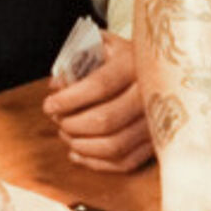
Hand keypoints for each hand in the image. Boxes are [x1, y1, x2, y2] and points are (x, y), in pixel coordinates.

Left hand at [44, 33, 153, 171]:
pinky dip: (96, 163)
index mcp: (134, 63)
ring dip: (82, 146)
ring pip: (114, 146)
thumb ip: (76, 60)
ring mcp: (156, 122)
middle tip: (57, 120)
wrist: (161, 68)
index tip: (49, 105)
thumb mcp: (101, 47)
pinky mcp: (156, 142)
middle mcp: (150, 94)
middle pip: (105, 120)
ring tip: (65, 134)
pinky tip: (77, 154)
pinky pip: (125, 162)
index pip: (99, 86)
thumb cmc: (122, 57)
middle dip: (72, 124)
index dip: (69, 99)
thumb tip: (55, 86)